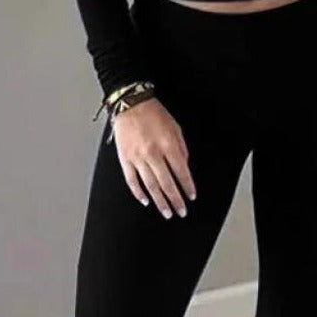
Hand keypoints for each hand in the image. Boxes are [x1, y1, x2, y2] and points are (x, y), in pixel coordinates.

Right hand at [112, 97, 196, 218]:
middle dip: (175, 200)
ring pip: (150, 185)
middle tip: (181, 211)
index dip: (188, 186)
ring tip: (166, 212)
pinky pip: (132, 180)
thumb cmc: (154, 113)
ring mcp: (137, 158)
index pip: (181, 172)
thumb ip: (181, 148)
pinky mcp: (125, 158)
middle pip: (167, 183)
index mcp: (168, 145)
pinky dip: (138, 192)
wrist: (131, 103)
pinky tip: (145, 201)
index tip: (192, 196)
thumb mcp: (175, 127)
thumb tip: (185, 167)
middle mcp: (153, 153)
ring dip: (160, 201)